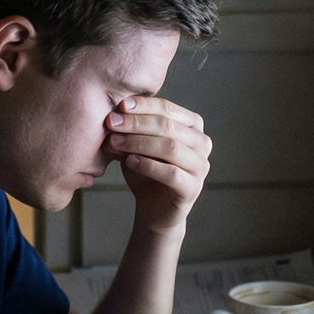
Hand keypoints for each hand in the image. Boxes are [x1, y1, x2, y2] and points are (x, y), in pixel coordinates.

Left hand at [104, 96, 210, 237]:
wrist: (153, 208)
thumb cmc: (146, 169)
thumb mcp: (136, 144)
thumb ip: (130, 129)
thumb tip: (112, 116)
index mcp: (193, 125)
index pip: (168, 108)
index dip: (143, 105)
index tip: (120, 105)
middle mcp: (202, 143)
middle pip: (168, 126)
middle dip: (136, 123)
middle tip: (111, 123)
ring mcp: (201, 166)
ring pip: (170, 147)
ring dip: (139, 142)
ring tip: (114, 142)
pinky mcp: (193, 188)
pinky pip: (171, 173)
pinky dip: (148, 165)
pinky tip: (129, 161)